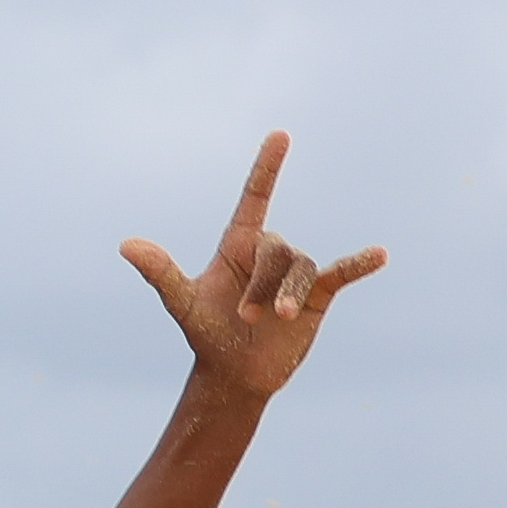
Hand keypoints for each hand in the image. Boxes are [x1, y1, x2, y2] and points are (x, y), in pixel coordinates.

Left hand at [122, 133, 386, 405]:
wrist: (236, 373)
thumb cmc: (206, 333)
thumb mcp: (182, 304)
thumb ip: (160, 273)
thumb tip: (126, 245)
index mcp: (237, 245)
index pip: (255, 197)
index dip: (267, 167)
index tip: (280, 135)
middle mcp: (269, 253)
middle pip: (276, 248)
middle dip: (262, 282)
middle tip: (245, 316)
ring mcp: (295, 273)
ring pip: (302, 267)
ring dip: (289, 293)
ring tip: (279, 320)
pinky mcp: (318, 294)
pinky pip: (341, 272)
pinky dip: (360, 264)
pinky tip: (380, 255)